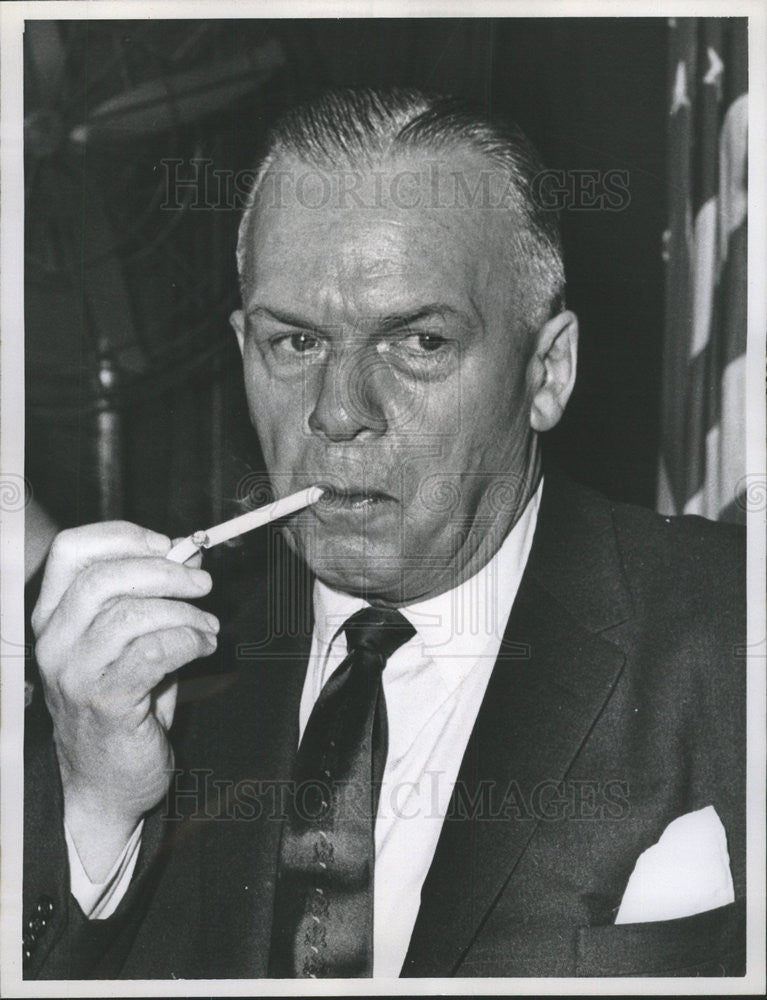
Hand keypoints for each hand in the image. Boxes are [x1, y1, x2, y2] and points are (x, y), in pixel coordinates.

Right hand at [31, 521, 218, 878]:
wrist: (105, 782)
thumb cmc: (121, 705)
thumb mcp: (129, 641)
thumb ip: (150, 596)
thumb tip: (189, 555)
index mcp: (53, 616)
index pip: (72, 551)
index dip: (123, 536)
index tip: (167, 543)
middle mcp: (54, 642)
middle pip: (103, 578)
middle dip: (165, 572)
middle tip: (203, 584)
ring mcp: (75, 674)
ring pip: (129, 614)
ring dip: (184, 613)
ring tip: (207, 628)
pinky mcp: (105, 702)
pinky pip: (152, 652)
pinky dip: (188, 641)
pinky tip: (204, 647)